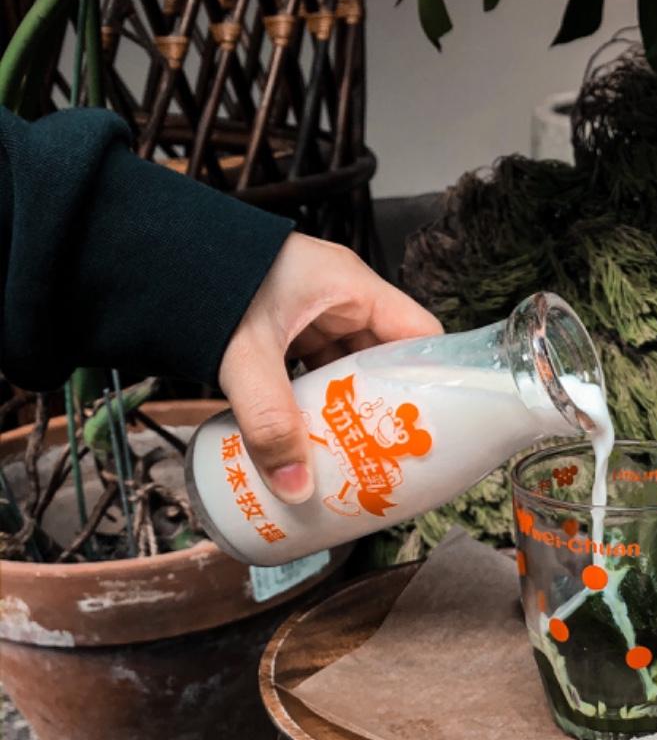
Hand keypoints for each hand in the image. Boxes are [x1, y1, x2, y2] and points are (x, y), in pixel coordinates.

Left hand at [218, 232, 441, 502]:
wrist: (137, 249)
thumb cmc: (204, 276)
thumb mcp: (246, 351)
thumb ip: (269, 421)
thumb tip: (295, 490)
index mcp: (350, 287)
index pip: (419, 335)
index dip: (435, 381)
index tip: (435, 432)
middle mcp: (337, 300)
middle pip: (384, 364)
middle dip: (386, 412)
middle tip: (393, 462)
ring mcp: (307, 317)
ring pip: (344, 375)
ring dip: (345, 415)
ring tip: (354, 462)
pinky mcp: (279, 334)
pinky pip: (310, 377)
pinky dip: (312, 408)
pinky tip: (310, 441)